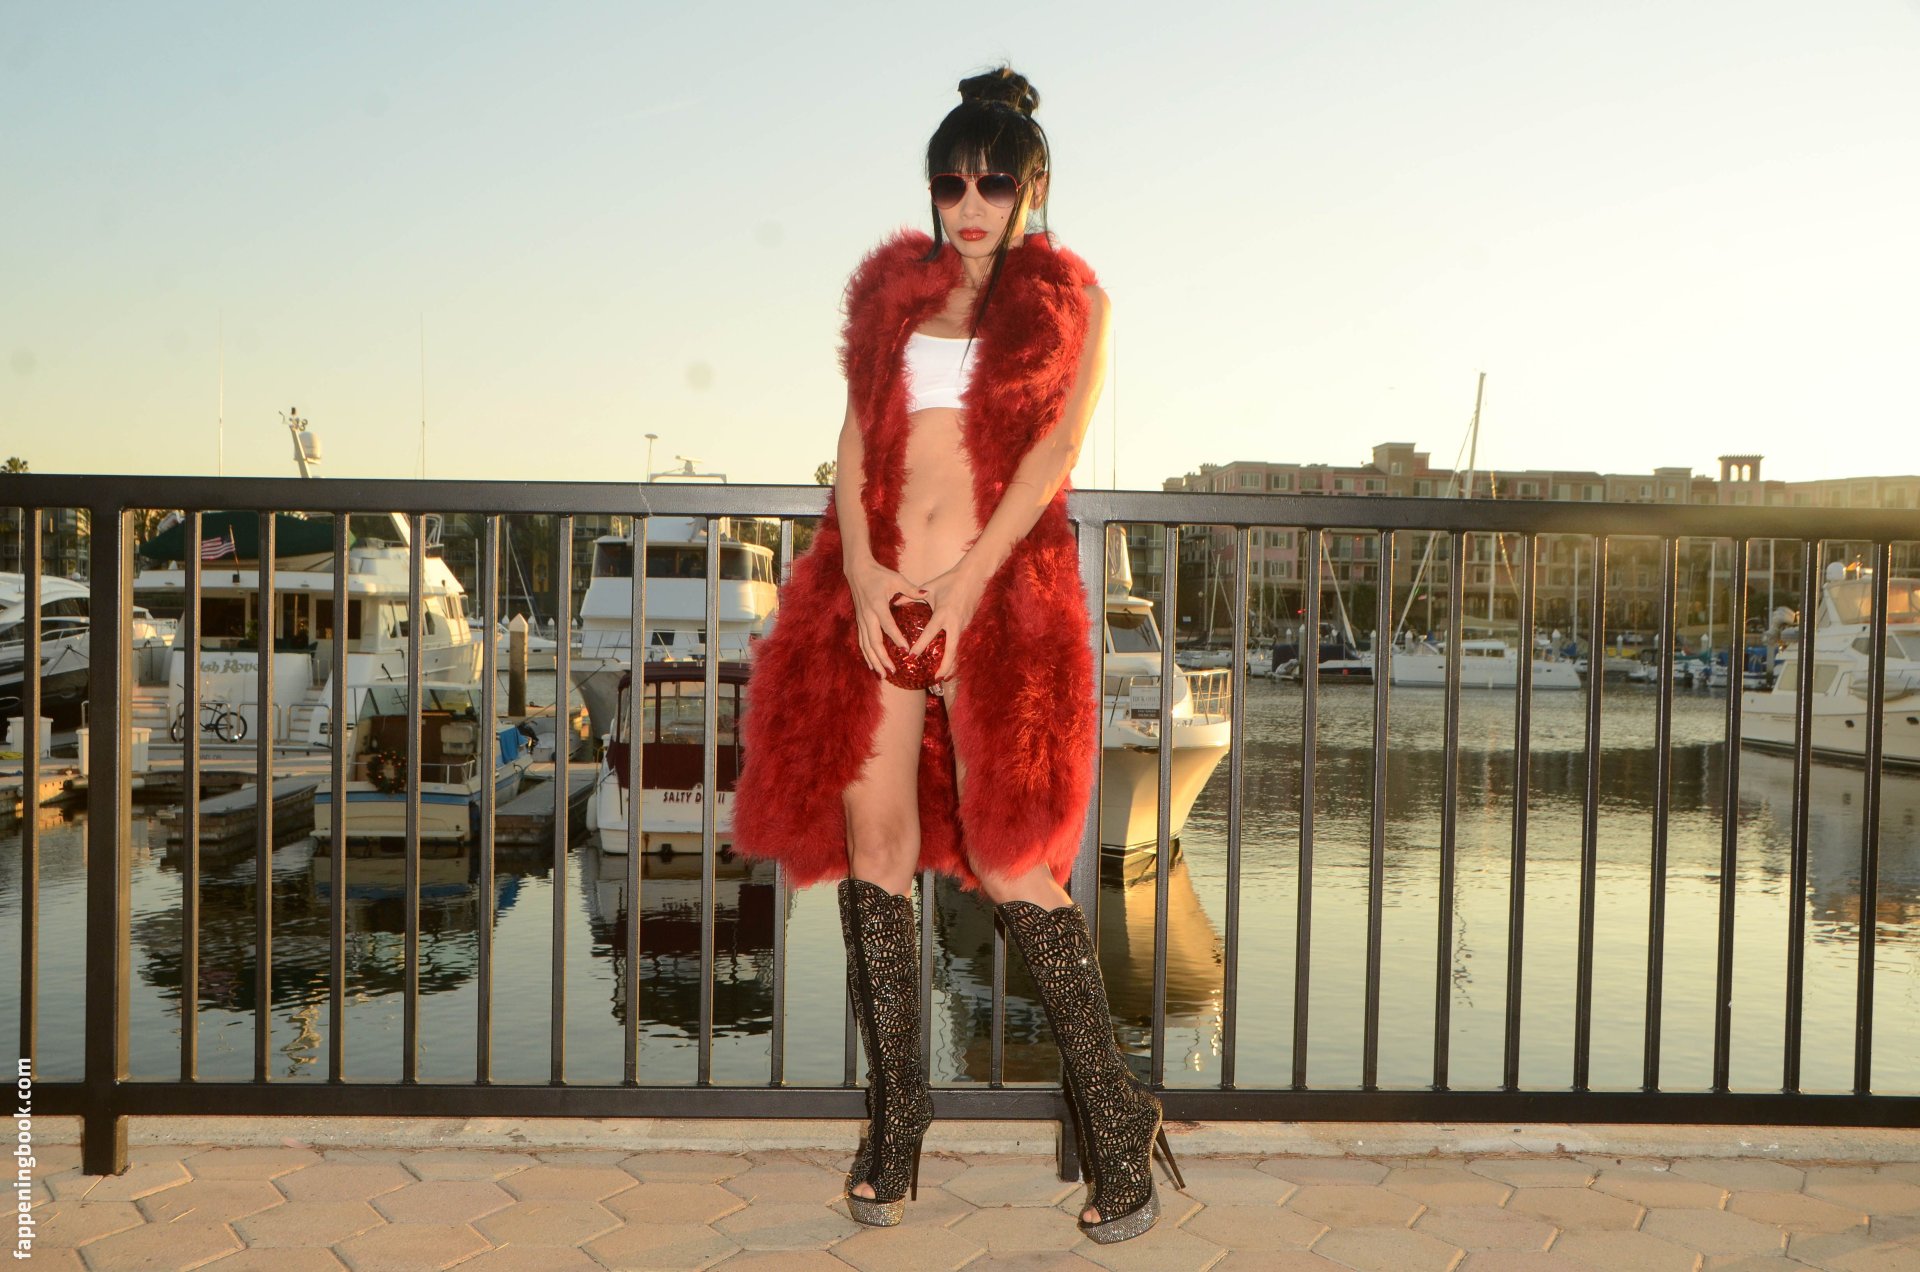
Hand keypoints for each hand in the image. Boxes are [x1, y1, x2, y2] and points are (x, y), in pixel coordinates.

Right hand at [846, 557, 923, 677]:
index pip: (887, 625)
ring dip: (874, 661)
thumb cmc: (879, 574)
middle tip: (893, 671)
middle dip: (883, 658)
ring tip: (883, 674)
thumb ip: (910, 589)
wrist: (857, 571)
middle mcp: (867, 616)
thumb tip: (926, 593)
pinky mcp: (859, 622)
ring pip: (866, 645)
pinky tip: (872, 665)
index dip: (896, 638)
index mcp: (878, 605)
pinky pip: (862, 642)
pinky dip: (867, 655)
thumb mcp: (896, 579)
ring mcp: (861, 620)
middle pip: (874, 641)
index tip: (906, 650)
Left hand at [908, 558, 986, 684]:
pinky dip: (956, 656)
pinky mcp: (969, 625)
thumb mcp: (929, 587)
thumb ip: (912, 597)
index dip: (921, 645)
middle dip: (945, 666)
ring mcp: (964, 626)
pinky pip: (962, 644)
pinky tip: (950, 665)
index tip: (911, 656)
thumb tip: (895, 601)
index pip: (931, 633)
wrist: (975, 575)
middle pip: (952, 650)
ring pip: (959, 650)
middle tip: (936, 678)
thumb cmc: (950, 580)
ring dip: (952, 665)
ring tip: (943, 678)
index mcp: (943, 613)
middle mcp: (955, 622)